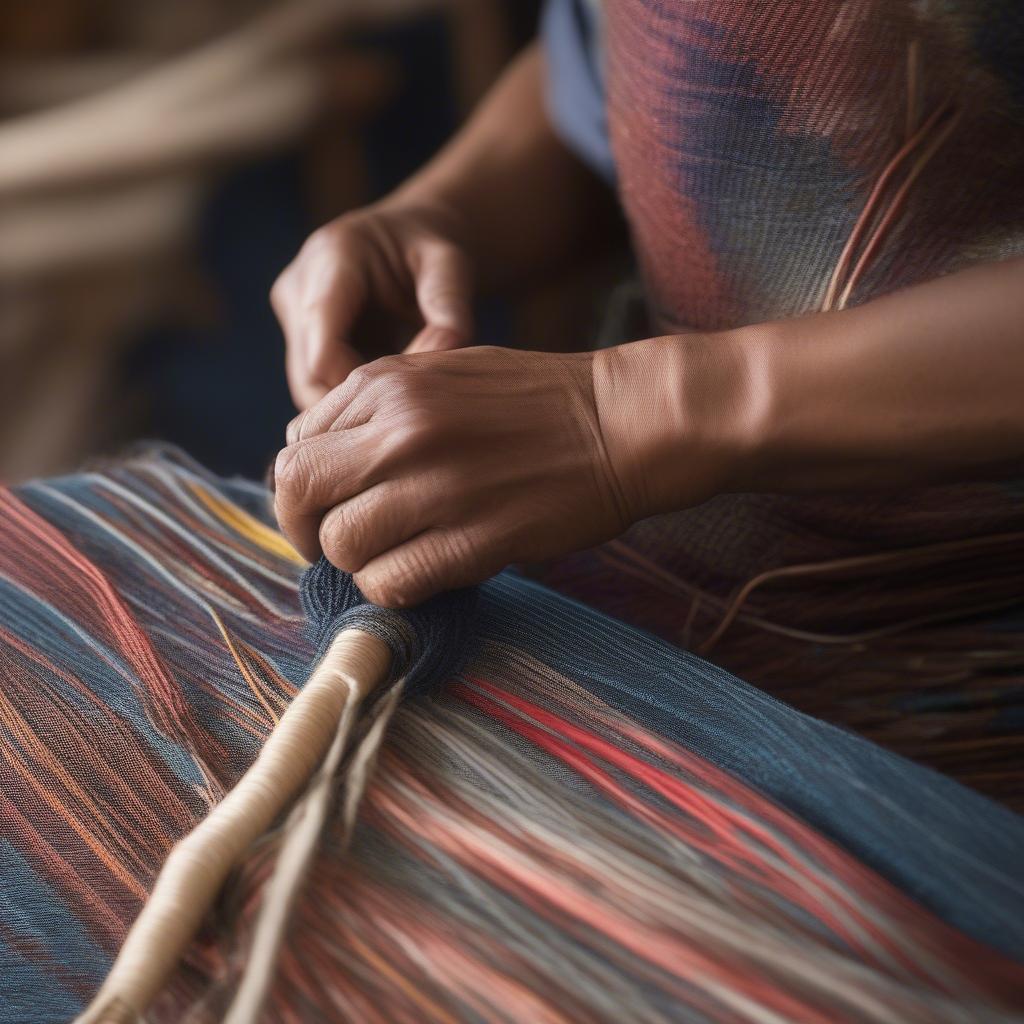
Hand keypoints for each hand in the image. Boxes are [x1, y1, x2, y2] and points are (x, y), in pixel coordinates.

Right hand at [270, 198, 474, 409]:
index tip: (399, 402)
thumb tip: (445, 352)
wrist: (410, 238)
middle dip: (355, 402)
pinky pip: (314, 381)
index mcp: (332, 259)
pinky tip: (384, 391)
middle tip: (405, 412)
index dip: (354, 385)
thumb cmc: (431, 249)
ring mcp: (292, 311)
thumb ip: (450, 307)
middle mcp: (298, 285)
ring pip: (307, 384)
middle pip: (309, 373)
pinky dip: (348, 396)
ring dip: (351, 403)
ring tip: (397, 399)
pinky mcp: (297, 332)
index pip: (322, 342)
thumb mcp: (451, 266)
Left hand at [273, 346, 643, 605]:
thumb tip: (326, 465)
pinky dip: (395, 587)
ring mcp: (434, 484)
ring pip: (341, 545)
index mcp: (385, 382)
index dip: (306, 487)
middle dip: (306, 530)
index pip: (296, 444)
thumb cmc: (536, 399)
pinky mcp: (472, 539)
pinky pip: (391, 582)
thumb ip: (376, 411)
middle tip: (337, 547)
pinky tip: (426, 572)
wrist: (620, 422)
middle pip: (298, 491)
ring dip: (359, 561)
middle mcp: (398, 429)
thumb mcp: (442, 373)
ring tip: (397, 554)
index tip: (331, 507)